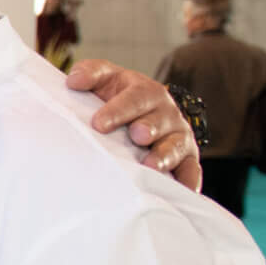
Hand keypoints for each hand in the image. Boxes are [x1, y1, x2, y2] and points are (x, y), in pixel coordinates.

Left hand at [67, 59, 201, 191]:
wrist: (141, 112)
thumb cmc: (117, 98)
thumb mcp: (105, 79)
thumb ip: (90, 73)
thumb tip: (74, 81)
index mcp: (146, 92)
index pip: (135, 97)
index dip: (118, 109)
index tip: (99, 123)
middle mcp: (166, 113)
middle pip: (159, 120)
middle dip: (148, 128)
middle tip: (137, 136)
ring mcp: (178, 136)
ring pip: (176, 145)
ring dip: (165, 155)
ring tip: (152, 165)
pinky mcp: (186, 158)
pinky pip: (191, 170)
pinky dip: (189, 180)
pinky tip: (184, 190)